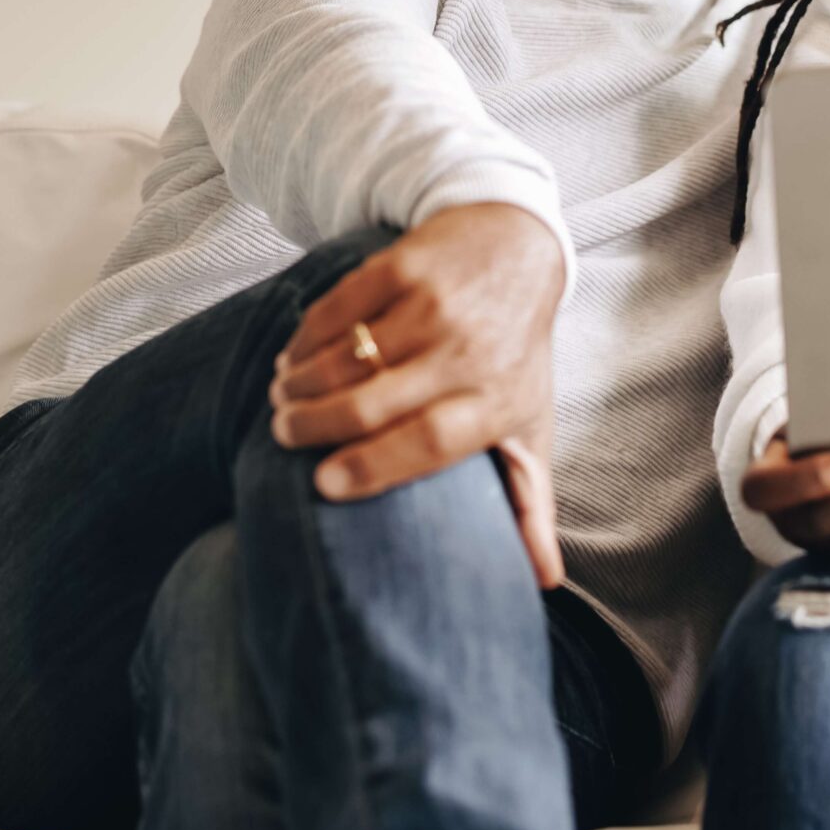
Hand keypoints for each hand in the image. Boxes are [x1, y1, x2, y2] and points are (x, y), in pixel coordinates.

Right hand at [269, 204, 567, 585]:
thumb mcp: (529, 422)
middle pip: (373, 402)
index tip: (324, 486)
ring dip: (300, 383)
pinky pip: (336, 310)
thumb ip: (530, 502)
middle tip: (285, 436)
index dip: (374, 467)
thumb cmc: (516, 352)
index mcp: (495, 401)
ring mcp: (433, 304)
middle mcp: (466, 351)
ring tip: (284, 400)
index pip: (430, 442)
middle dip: (314, 426)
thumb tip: (545, 582)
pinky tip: (292, 358)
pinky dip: (303, 339)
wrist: (515, 247)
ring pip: (346, 357)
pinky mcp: (402, 265)